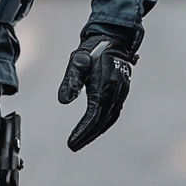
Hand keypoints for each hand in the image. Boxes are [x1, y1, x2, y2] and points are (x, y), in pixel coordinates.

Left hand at [58, 34, 136, 151]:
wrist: (113, 40)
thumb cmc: (93, 50)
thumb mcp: (77, 61)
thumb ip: (70, 80)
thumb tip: (63, 101)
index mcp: (105, 87)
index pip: (93, 116)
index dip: (82, 131)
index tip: (71, 142)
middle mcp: (115, 94)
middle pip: (102, 122)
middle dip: (88, 136)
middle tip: (73, 146)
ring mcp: (121, 94)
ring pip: (109, 119)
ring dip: (96, 132)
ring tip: (81, 141)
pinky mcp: (121, 93)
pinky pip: (113, 113)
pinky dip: (103, 123)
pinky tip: (94, 128)